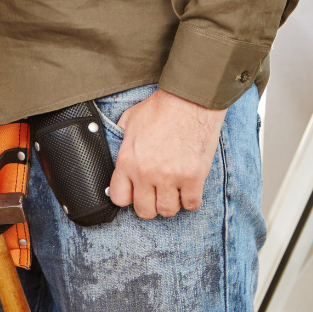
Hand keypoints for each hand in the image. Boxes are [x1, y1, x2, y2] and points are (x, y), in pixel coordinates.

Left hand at [106, 89, 225, 218]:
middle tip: (156, 193)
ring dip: (171, 202)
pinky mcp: (194, 177)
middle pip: (144, 211)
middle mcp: (147, 173)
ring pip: (168, 211)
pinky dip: (190, 199)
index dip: (127, 197)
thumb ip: (122, 142)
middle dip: (150, 204)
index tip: (135, 192)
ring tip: (173, 189)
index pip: (119, 198)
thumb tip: (118, 155)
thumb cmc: (160, 109)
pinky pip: (191, 205)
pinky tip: (189, 187)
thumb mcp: (129, 121)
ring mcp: (171, 177)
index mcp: (128, 160)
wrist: (190, 100)